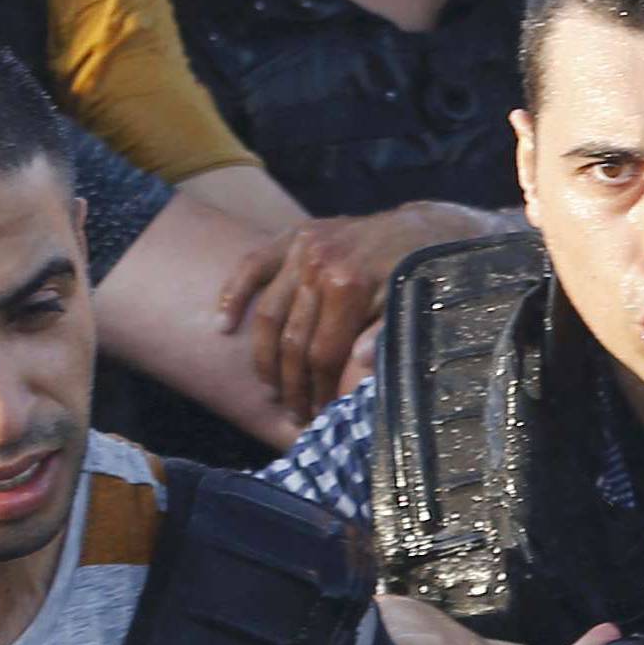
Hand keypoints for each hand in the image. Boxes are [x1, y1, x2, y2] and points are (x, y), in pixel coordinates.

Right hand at [218, 203, 509, 421]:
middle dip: (292, 384)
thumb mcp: (410, 308)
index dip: (317, 389)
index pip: (321, 352)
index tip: (317, 415)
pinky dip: (234, 294)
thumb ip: (384, 336)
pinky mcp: (293, 235)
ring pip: (268, 312)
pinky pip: (253, 265)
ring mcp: (302, 248)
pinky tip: (222, 326)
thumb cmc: (419, 277)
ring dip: (264, 356)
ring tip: (270, 388)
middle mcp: (318, 264)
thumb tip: (360, 363)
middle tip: (294, 412)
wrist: (422, 229)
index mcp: (348, 284)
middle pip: (292, 339)